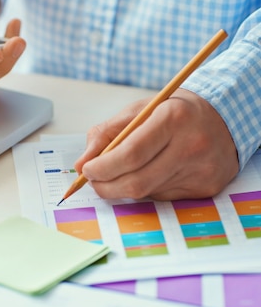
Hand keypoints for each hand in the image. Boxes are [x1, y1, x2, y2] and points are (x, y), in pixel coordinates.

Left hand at [74, 89, 238, 200]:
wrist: (226, 118)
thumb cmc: (175, 112)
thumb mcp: (140, 110)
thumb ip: (106, 134)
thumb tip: (81, 164)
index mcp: (173, 118)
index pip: (130, 154)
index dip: (102, 168)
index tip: (87, 170)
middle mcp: (191, 145)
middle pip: (137, 182)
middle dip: (107, 186)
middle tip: (94, 181)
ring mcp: (201, 170)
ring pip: (148, 192)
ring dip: (125, 187)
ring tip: (121, 173)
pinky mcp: (207, 188)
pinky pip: (164, 197)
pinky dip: (148, 189)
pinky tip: (152, 173)